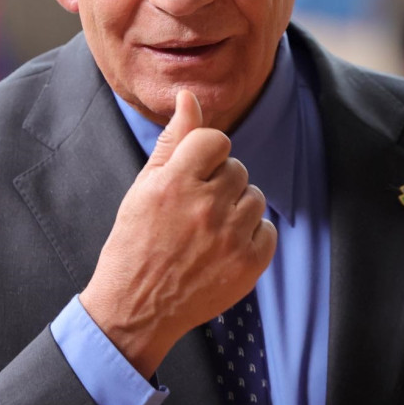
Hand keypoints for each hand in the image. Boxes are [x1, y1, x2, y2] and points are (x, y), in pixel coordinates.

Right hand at [79, 90, 276, 377]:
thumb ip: (173, 140)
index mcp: (175, 183)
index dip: (206, 156)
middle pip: (238, 169)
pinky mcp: (249, 264)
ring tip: (207, 230)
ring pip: (254, 197)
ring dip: (236, 209)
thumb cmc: (136, 241)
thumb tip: (189, 96)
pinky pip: (267, 229)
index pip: (216, 140)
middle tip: (193, 210)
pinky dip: (250, 237)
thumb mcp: (145, 187)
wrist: (136, 308)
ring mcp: (230, 238)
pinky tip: (223, 249)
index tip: (193, 175)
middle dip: (219, 184)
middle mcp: (205, 207)